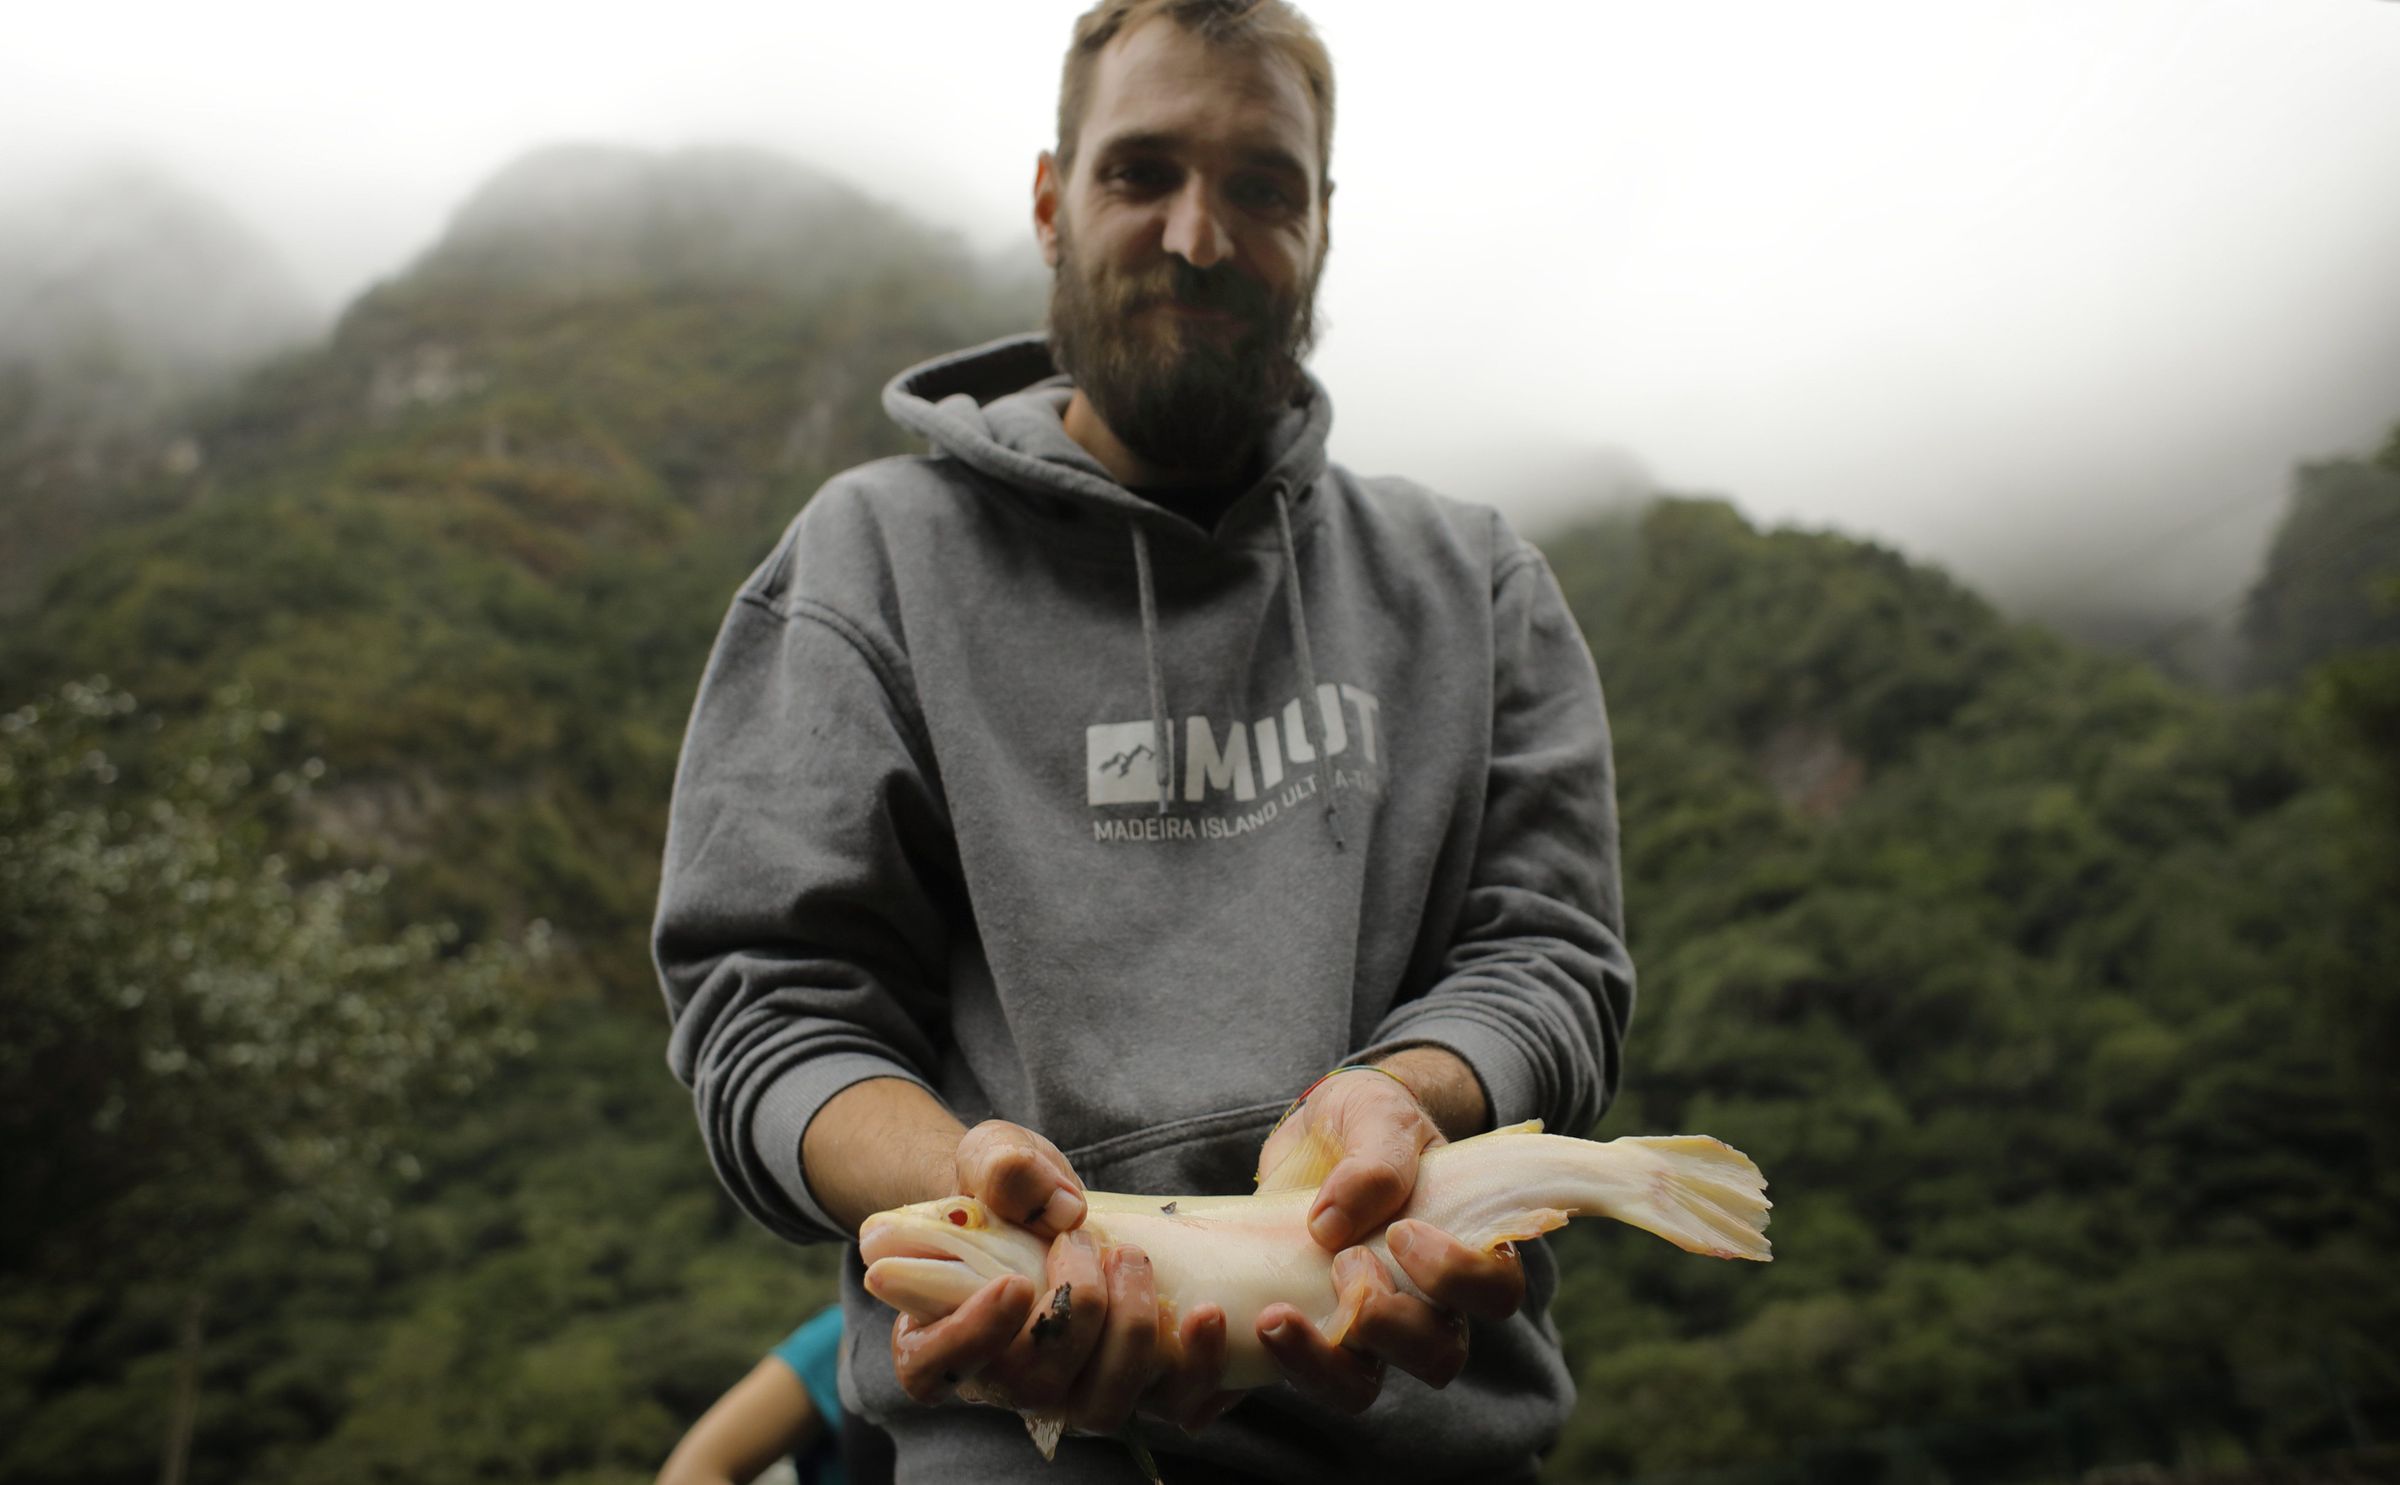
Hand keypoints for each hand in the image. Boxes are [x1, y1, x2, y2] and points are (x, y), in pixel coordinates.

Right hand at [889, 1121, 1217, 1436]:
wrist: (1052, 1207)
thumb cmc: (1005, 1189)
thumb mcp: (990, 1157)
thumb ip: (1004, 1168)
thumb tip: (1062, 1208)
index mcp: (939, 1335)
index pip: (935, 1367)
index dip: (972, 1335)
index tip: (1012, 1282)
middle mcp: (1004, 1381)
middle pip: (1034, 1386)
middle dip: (1074, 1310)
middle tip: (1083, 1239)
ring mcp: (1071, 1393)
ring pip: (1102, 1408)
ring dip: (1131, 1335)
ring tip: (1135, 1260)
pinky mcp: (1132, 1387)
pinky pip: (1171, 1408)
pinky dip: (1196, 1368)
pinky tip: (1207, 1314)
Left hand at [1251, 1063, 1525, 1407]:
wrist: (1314, 1129)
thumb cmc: (1365, 1119)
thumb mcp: (1376, 1115)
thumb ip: (1373, 1159)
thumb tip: (1331, 1224)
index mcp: (1461, 1248)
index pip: (1495, 1294)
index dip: (1458, 1278)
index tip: (1403, 1231)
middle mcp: (1420, 1303)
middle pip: (1437, 1357)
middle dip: (1390, 1325)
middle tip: (1344, 1264)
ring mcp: (1358, 1326)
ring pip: (1360, 1388)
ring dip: (1320, 1365)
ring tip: (1275, 1318)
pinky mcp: (1301, 1330)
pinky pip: (1284, 1378)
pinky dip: (1256, 1373)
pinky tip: (1231, 1342)